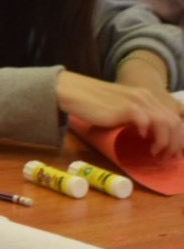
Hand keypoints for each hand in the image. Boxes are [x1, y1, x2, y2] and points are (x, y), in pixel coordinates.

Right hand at [56, 71, 183, 156]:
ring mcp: (138, 102)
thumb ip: (132, 116)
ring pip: (165, 123)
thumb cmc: (93, 103)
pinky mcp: (128, 108)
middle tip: (166, 156)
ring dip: (165, 141)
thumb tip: (142, 134)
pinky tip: (144, 141)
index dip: (176, 135)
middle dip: (174, 142)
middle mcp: (146, 97)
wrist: (75, 93)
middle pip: (174, 121)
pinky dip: (151, 134)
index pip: (172, 116)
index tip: (170, 150)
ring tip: (156, 153)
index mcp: (146, 97)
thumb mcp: (119, 107)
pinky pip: (148, 122)